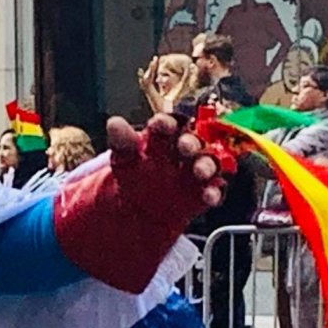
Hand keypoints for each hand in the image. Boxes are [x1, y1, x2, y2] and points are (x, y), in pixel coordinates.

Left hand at [49, 112, 221, 292]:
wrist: (142, 205)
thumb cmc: (135, 172)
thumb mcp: (124, 157)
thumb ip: (122, 141)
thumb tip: (114, 123)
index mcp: (164, 135)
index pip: (167, 123)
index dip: (165, 123)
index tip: (160, 125)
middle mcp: (184, 148)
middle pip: (192, 141)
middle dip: (191, 143)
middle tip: (185, 147)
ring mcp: (196, 169)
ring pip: (207, 163)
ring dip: (206, 166)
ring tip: (200, 172)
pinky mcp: (203, 191)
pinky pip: (213, 189)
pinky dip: (212, 193)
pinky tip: (208, 197)